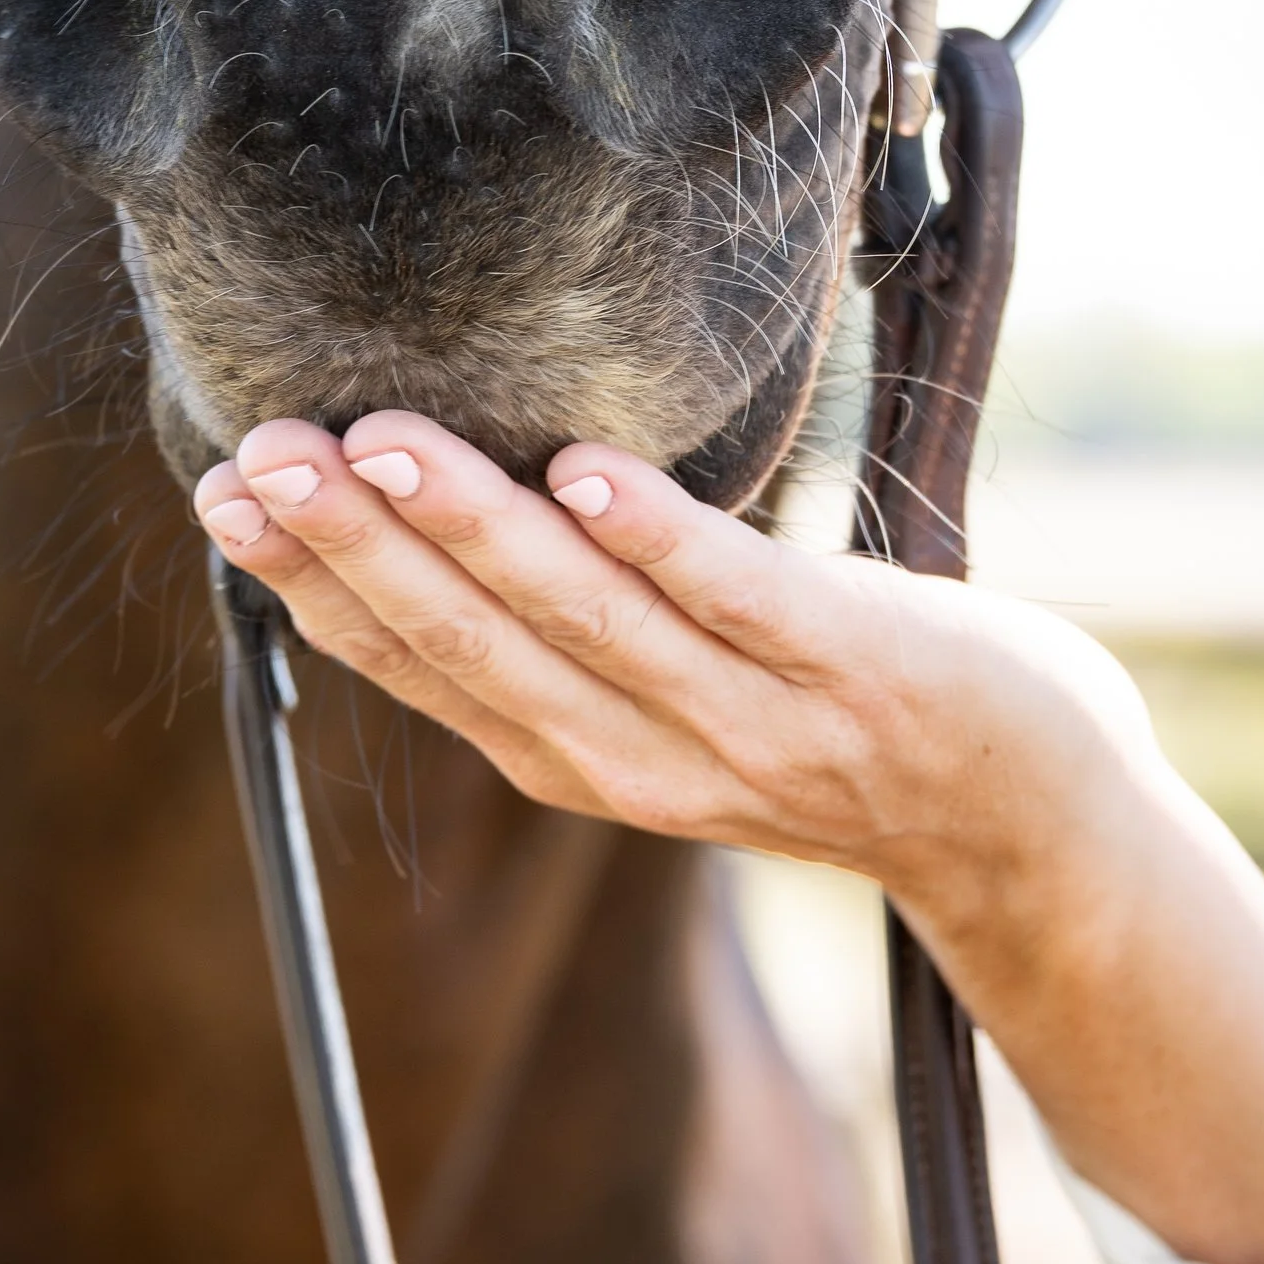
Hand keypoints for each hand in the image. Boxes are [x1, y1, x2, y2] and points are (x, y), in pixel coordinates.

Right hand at [193, 414, 1263, 1263]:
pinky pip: (747, 602)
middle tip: (258, 458)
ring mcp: (759, 723)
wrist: (1038, 822)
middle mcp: (652, 760)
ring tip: (384, 441)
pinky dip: (665, 543)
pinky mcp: (863, 671)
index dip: (321, 589)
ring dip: (479, 531)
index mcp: (589, 758)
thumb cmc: (844, 720)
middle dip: (360, 550)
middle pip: (479, 647)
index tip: (225, 498)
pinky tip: (589, 471)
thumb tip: (443, 507)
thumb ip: (573, 634)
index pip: (426, 669)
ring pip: (590, 623)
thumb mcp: (677, 702)